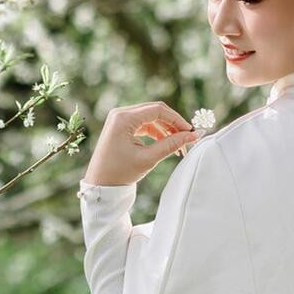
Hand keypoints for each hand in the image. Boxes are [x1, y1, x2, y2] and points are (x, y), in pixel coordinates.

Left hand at [82, 101, 202, 186]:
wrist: (99, 184)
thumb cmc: (120, 173)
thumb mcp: (148, 158)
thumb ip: (171, 145)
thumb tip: (193, 135)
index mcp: (123, 118)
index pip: (158, 110)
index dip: (177, 119)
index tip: (190, 132)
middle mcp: (120, 114)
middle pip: (155, 111)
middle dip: (173, 125)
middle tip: (187, 139)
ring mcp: (120, 119)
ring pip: (151, 118)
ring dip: (166, 129)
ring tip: (179, 146)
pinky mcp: (121, 126)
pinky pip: (144, 124)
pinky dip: (157, 132)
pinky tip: (167, 144)